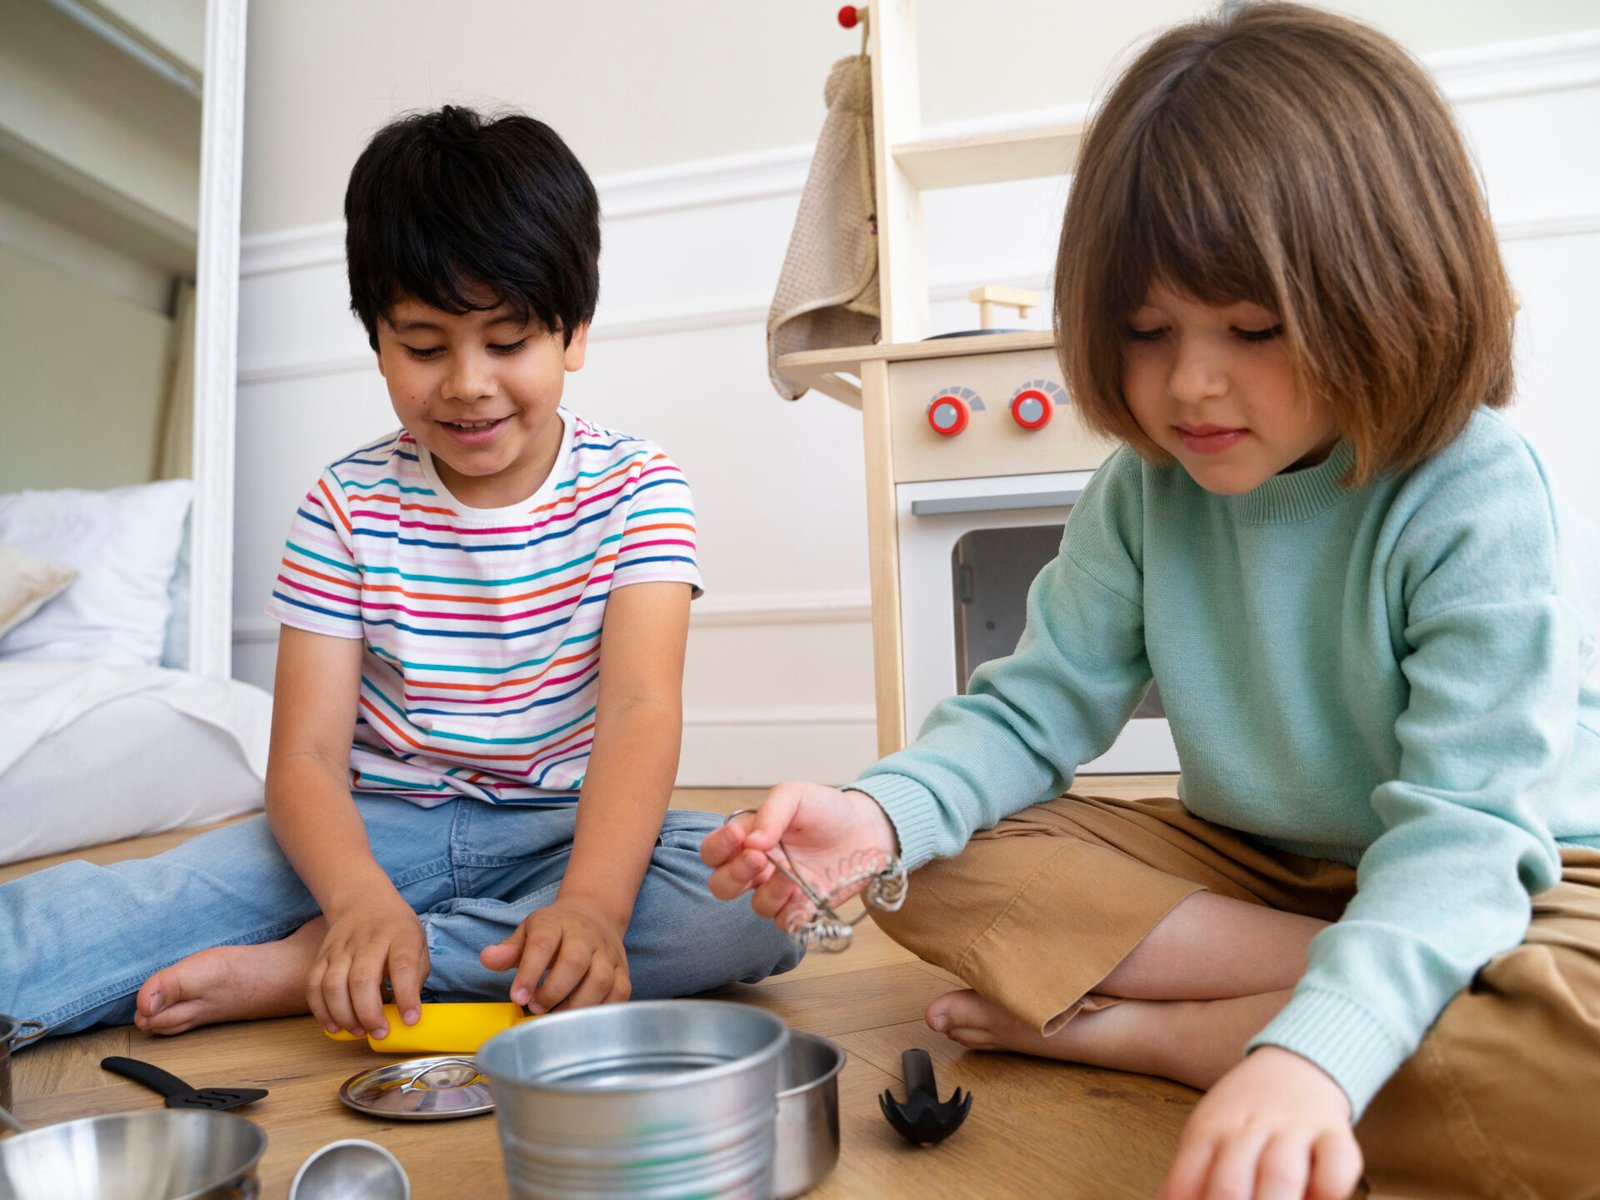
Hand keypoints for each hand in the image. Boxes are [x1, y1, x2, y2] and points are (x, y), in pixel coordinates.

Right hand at [309, 893, 428, 1038]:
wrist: (363, 902)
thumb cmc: (396, 931)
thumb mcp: (419, 945)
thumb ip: (415, 977)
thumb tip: (405, 1014)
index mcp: (400, 935)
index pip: (403, 965)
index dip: (406, 995)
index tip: (410, 1020)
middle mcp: (368, 940)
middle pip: (362, 979)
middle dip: (369, 1014)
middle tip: (380, 1032)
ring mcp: (340, 948)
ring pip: (333, 985)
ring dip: (344, 1016)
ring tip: (359, 1031)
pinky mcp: (321, 956)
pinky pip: (313, 986)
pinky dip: (320, 1011)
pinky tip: (334, 1026)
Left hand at [479, 897, 629, 1012]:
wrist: (595, 914)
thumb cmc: (555, 930)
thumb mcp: (528, 932)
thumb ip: (508, 949)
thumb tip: (487, 959)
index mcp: (557, 923)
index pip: (543, 944)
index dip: (529, 972)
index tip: (516, 997)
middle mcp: (586, 937)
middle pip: (575, 962)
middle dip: (553, 991)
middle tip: (535, 1007)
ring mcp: (608, 954)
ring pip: (601, 980)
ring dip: (576, 1005)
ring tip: (555, 1017)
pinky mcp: (623, 970)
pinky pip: (620, 993)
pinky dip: (601, 1011)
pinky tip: (580, 1020)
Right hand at [701, 781, 898, 933]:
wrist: (867, 828)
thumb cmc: (827, 809)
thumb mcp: (796, 795)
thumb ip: (770, 812)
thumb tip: (750, 842)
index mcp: (750, 838)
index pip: (713, 851)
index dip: (717, 848)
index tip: (737, 836)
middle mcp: (760, 867)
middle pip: (722, 885)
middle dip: (736, 875)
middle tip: (760, 859)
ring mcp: (780, 889)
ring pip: (756, 906)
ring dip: (771, 893)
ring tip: (792, 876)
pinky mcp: (803, 907)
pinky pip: (785, 921)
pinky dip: (793, 911)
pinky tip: (807, 893)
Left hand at [1159, 1047, 1362, 1199]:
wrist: (1296, 1063)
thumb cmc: (1245, 1112)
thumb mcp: (1207, 1132)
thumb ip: (1189, 1177)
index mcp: (1208, 1130)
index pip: (1186, 1182)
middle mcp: (1247, 1128)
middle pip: (1229, 1183)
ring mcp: (1293, 1129)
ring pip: (1280, 1175)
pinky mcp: (1335, 1133)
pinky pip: (1337, 1164)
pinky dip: (1328, 1190)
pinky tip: (1318, 1199)